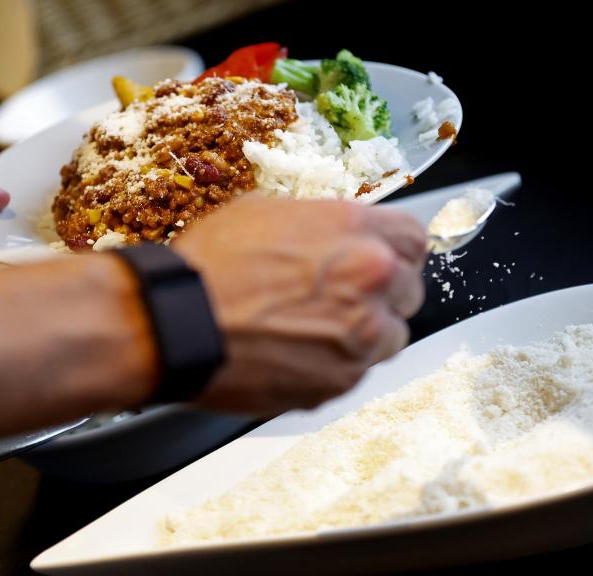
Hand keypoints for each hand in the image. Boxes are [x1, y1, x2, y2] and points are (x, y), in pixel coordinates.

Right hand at [173, 196, 426, 413]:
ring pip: (390, 336)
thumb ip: (317, 224)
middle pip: (408, 289)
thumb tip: (329, 233)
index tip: (383, 258)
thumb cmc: (209, 265)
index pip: (413, 239)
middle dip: (381, 293)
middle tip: (341, 296)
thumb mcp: (263, 212)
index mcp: (354, 230)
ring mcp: (360, 335)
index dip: (395, 250)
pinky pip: (355, 371)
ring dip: (364, 333)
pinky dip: (334, 364)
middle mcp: (369, 279)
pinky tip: (295, 351)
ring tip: (314, 329)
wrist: (178, 322)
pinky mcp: (341, 380)